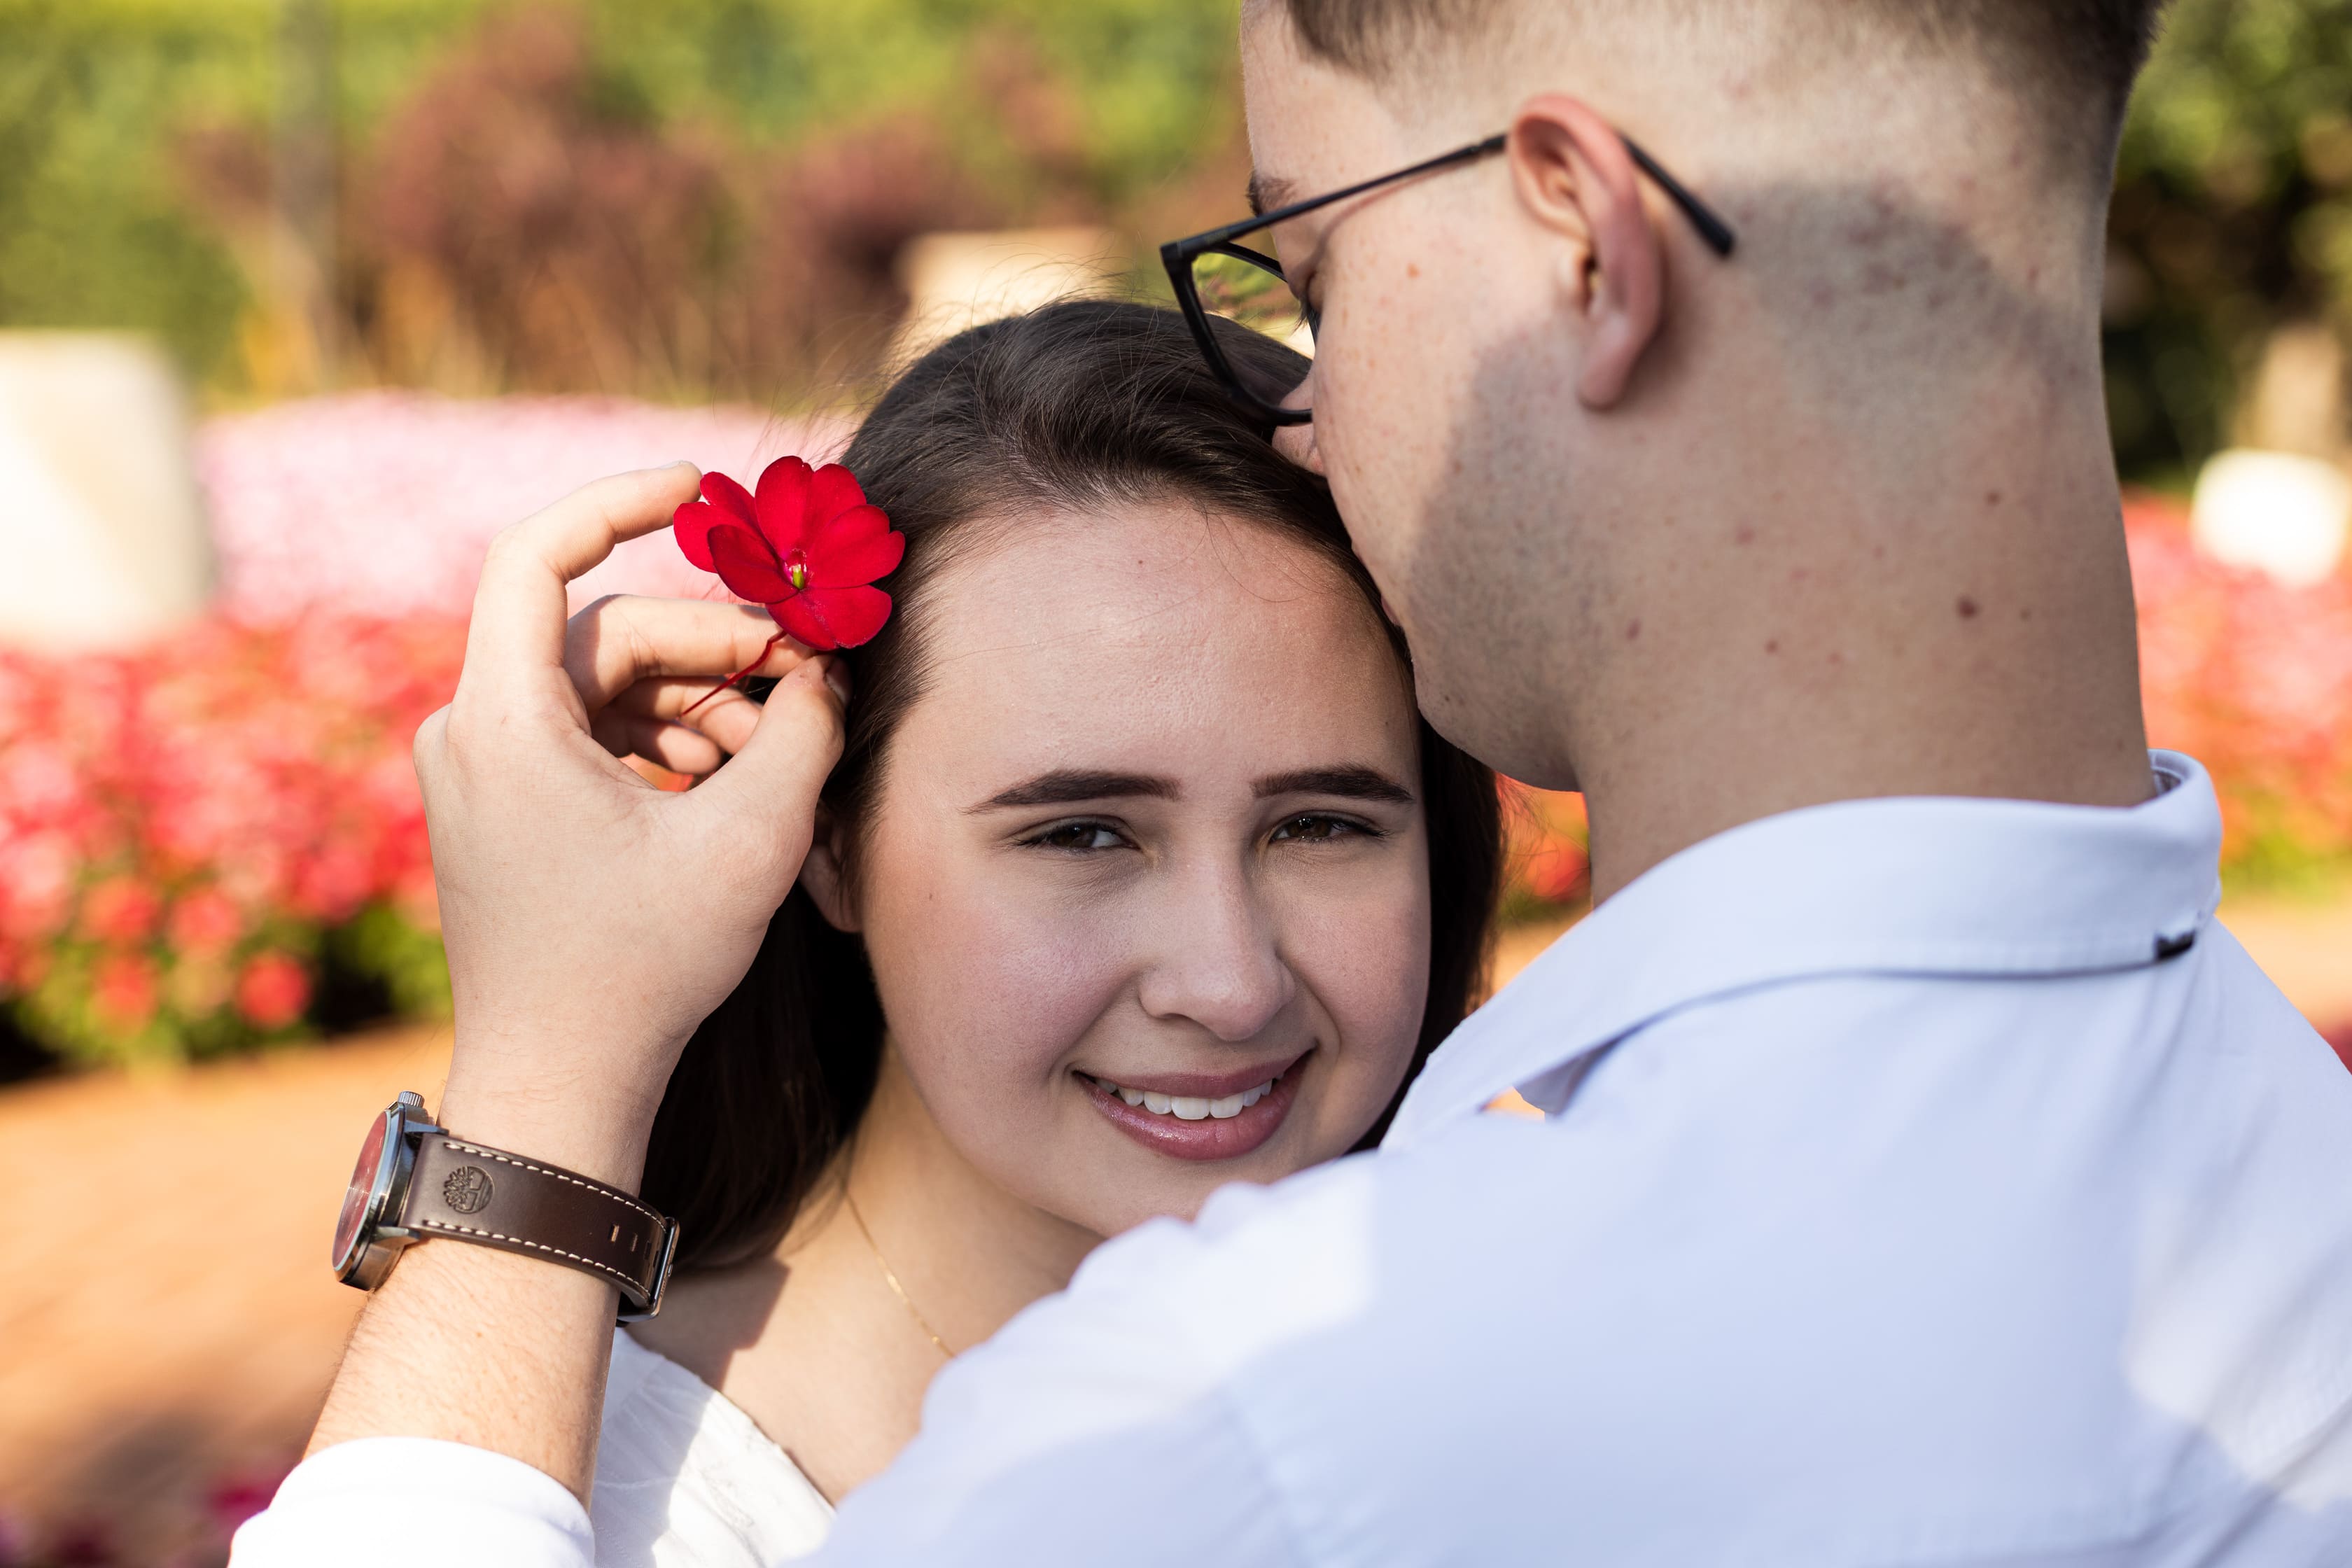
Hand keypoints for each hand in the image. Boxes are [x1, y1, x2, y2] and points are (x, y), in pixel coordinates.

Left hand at [414, 463, 845, 1181]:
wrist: (560, 1082)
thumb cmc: (641, 968)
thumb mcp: (751, 838)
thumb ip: (803, 728)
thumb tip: (826, 665)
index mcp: (502, 722)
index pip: (538, 551)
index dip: (621, 498)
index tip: (701, 487)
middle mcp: (469, 731)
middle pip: (606, 631)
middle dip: (713, 648)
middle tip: (803, 679)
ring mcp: (479, 770)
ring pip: (605, 683)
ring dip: (698, 702)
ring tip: (774, 756)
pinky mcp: (502, 804)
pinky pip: (589, 731)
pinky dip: (661, 741)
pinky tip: (726, 783)